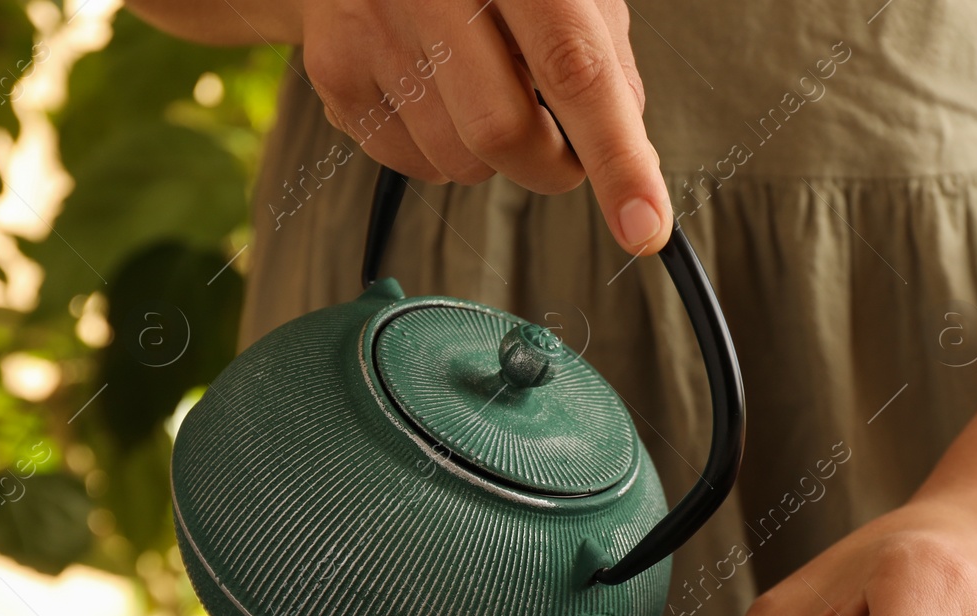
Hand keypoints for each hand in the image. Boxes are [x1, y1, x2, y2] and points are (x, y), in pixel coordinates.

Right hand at [302, 0, 669, 252]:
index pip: (576, 71)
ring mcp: (372, 26)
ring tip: (480, 89)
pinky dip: (441, 151)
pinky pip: (411, 164)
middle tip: (559, 138)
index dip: (617, 158)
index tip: (644, 227)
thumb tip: (629, 156)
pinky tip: (435, 93)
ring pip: (458, 163)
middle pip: (505, 134)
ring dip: (492, 157)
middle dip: (550, 166)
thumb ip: (602, 57)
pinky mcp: (333, 69)